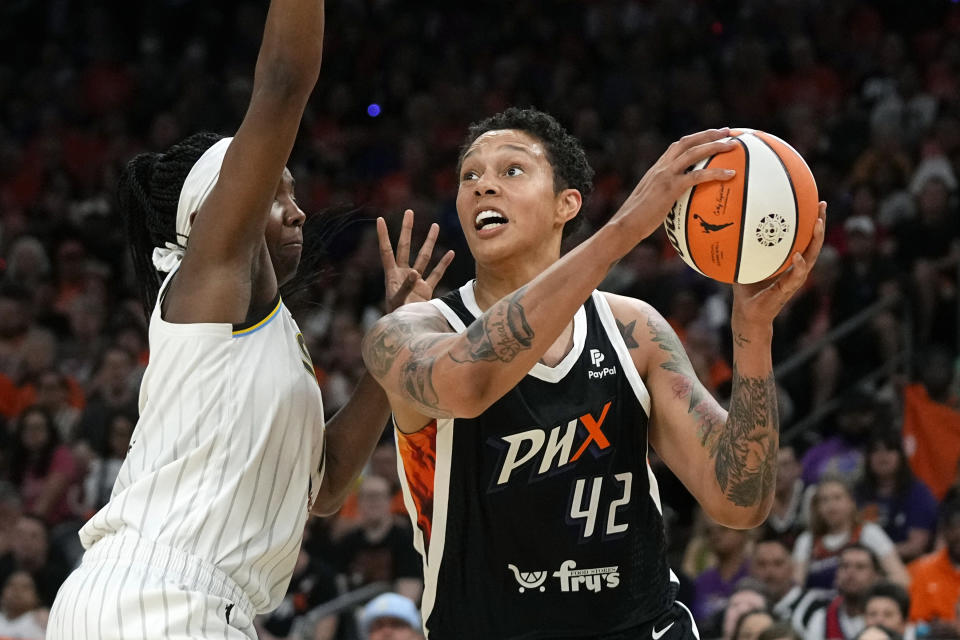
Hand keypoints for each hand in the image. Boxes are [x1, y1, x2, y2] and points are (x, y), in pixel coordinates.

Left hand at [378, 209, 454, 311]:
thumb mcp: (399, 301)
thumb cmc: (397, 316)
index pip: (386, 250)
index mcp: (392, 275)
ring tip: (435, 226)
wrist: (406, 329)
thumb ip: (406, 287)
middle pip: (405, 246)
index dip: (383, 236)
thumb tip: (416, 272)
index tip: (380, 219)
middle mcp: (403, 273)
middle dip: (407, 230)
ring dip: (429, 242)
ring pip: (423, 256)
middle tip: (409, 212)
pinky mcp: (426, 289)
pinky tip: (450, 253)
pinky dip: (443, 264)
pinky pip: (436, 273)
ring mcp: (415, 280)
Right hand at [609, 128, 737, 241]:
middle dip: (708, 134)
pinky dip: (716, 173)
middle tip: (727, 132)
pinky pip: (698, 176)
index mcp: (656, 168)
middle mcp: (661, 167)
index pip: (678, 146)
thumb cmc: (637, 220)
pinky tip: (730, 175)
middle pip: (687, 142)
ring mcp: (665, 176)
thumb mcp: (651, 201)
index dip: (695, 138)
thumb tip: (679, 202)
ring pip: (694, 153)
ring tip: (733, 146)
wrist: (625, 225)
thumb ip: (663, 195)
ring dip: (715, 146)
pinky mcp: (671, 188)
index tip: (711, 135)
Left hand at [731, 202, 827, 331]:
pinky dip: (798, 267)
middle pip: (813, 243)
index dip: (810, 220)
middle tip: (822, 204)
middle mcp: (795, 268)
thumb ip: (743, 247)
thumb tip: (728, 224)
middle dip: (819, 223)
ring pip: (811, 257)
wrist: (747, 314)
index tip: (814, 201)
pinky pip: (795, 277)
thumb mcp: (745, 262)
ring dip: (815, 241)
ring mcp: (793, 280)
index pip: (804, 237)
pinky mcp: (786, 291)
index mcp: (789, 261)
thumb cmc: (747, 287)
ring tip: (818, 223)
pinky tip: (798, 256)